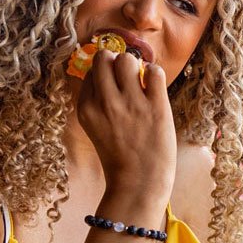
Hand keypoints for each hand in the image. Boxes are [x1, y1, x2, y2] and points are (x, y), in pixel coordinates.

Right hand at [76, 48, 175, 203]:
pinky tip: (154, 86)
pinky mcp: (156, 107)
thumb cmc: (119, 157)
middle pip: (104, 58)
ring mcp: (131, 103)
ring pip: (128, 59)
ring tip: (141, 81)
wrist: (138, 184)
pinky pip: (154, 71)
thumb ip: (96, 102)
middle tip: (126, 76)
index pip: (90, 71)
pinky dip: (154, 73)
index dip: (103, 72)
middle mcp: (105, 102)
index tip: (114, 83)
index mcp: (86, 108)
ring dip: (135, 65)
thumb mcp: (95, 128)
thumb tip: (106, 71)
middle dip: (115, 61)